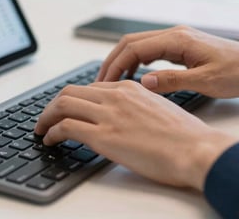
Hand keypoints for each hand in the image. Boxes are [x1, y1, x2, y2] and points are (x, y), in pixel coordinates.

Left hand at [34, 81, 238, 190]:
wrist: (197, 150)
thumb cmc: (186, 136)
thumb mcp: (159, 109)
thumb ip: (138, 106)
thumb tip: (125, 117)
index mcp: (130, 88)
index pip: (91, 88)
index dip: (74, 100)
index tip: (68, 111)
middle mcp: (116, 96)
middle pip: (70, 92)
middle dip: (53, 105)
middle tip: (47, 118)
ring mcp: (109, 115)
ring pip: (62, 105)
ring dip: (46, 117)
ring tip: (42, 129)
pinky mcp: (104, 136)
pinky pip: (65, 127)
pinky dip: (51, 132)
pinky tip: (50, 140)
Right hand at [96, 26, 238, 97]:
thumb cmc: (238, 72)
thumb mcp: (207, 81)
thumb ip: (173, 81)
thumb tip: (143, 82)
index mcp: (178, 39)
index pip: (134, 47)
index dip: (115, 65)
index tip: (104, 83)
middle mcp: (174, 34)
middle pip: (131, 42)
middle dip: (112, 61)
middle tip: (101, 84)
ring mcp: (177, 39)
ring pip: (139, 45)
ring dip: (123, 61)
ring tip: (112, 83)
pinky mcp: (181, 47)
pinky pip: (151, 51)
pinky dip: (136, 62)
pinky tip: (134, 77)